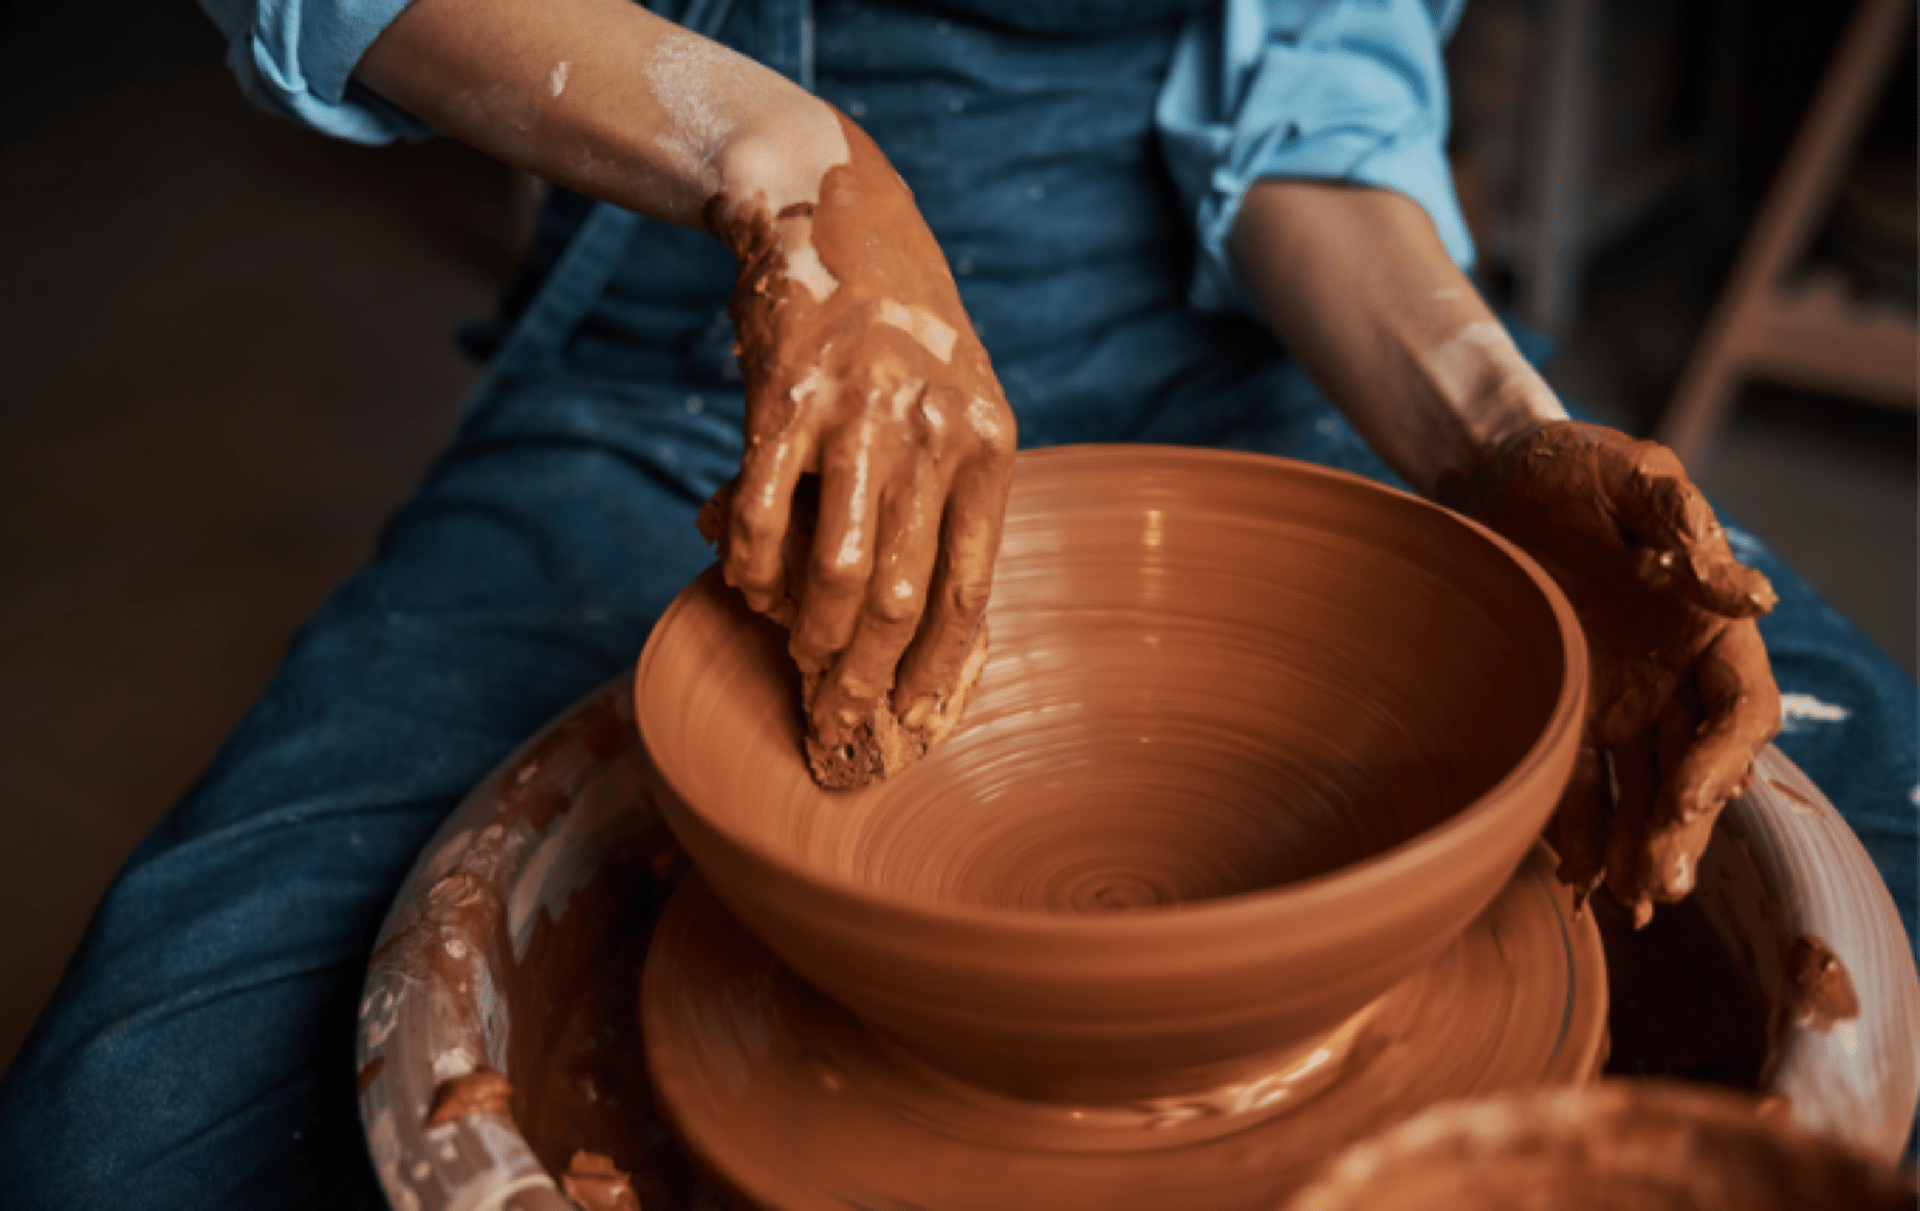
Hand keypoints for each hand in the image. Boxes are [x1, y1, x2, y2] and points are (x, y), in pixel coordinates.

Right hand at [701, 110, 1014, 748]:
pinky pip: (762, 516)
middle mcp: (936, 432)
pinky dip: (748, 568)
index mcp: (990, 444)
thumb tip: (903, 629)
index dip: (937, 673)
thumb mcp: (953, 407)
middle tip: (835, 729)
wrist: (834, 214)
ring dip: (812, 636)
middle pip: (905, 600)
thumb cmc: (899, 335)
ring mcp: (861, 414)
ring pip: (840, 572)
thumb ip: (941, 505)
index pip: (969, 592)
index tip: (910, 729)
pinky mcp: (785, 398)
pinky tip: (743, 584)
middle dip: (866, 681)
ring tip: (797, 656)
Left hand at [1441, 422, 1780, 926]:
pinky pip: (1577, 785)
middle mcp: (1670, 676)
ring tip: (1631, 902)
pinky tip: (1580, 884)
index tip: (1698, 796)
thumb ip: (1681, 529)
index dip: (1726, 760)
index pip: (1740, 712)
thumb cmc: (1573, 467)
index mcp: (1706, 628)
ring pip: (1641, 793)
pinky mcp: (1559, 712)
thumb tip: (1750, 599)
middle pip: (1693, 770)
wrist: (1494, 473)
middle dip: (1684, 829)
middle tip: (1663, 883)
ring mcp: (1617, 701)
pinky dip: (1581, 835)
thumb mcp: (1630, 478)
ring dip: (1640, 850)